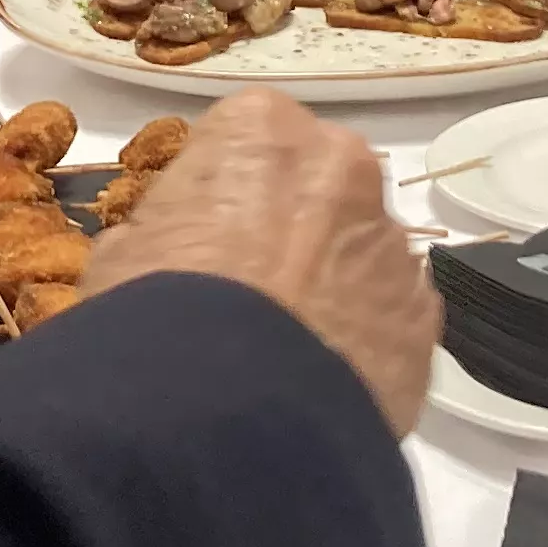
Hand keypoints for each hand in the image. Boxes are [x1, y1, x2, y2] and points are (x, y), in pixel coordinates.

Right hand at [78, 91, 437, 437]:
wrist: (229, 417)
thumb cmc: (159, 314)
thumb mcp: (123, 256)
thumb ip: (166, 230)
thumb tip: (180, 251)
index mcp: (263, 129)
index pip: (247, 137)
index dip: (223, 191)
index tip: (204, 236)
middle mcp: (343, 166)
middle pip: (320, 184)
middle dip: (294, 225)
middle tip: (249, 289)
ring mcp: (393, 244)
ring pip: (361, 251)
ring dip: (333, 284)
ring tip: (286, 351)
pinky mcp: (424, 318)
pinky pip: (390, 317)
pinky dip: (364, 340)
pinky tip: (322, 383)